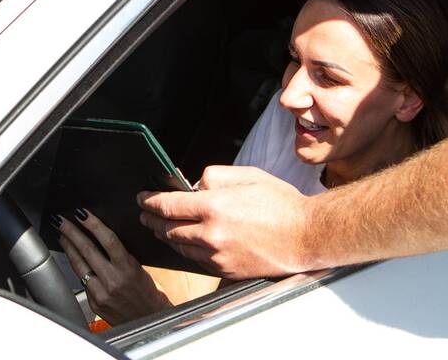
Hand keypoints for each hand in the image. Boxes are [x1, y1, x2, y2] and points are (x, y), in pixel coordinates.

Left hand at [55, 208, 170, 325]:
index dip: (93, 224)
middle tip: (61, 220)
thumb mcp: (140, 268)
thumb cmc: (148, 293)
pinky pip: (81, 280)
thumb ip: (122, 256)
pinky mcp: (94, 302)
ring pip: (79, 265)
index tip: (82, 213)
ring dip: (68, 247)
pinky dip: (75, 267)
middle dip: (71, 232)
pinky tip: (71, 258)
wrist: (148, 320)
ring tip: (61, 235)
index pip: (107, 240)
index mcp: (128, 268)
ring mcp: (101, 292)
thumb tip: (104, 239)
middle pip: (87, 250)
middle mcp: (112, 280)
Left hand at [138, 165, 311, 279]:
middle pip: (168, 229)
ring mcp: (218, 256)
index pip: (169, 205)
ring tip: (160, 228)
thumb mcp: (249, 176)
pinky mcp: (226, 271)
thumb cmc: (281, 204)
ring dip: (166, 236)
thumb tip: (194, 184)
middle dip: (152, 220)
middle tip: (144, 214)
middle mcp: (212, 234)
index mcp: (215, 206)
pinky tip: (186, 242)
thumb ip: (215, 176)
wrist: (306, 236)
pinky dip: (187, 250)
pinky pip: (197, 260)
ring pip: (180, 247)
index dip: (149, 201)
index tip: (141, 198)